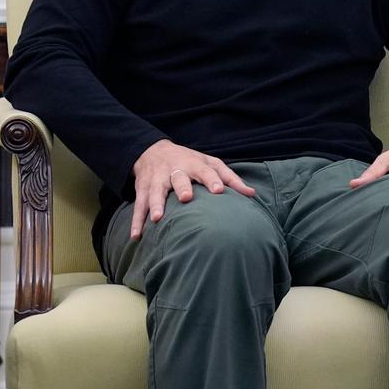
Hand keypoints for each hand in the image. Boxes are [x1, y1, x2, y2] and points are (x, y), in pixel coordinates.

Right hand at [130, 140, 255, 238]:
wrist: (153, 151)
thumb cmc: (189, 161)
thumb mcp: (210, 164)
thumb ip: (230, 178)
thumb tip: (252, 194)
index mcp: (193, 164)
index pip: (205, 170)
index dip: (212, 180)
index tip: (219, 191)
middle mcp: (174, 170)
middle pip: (178, 178)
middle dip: (182, 187)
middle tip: (186, 198)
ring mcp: (156, 180)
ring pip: (155, 192)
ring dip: (155, 204)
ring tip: (157, 218)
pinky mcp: (142, 190)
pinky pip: (139, 206)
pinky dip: (136, 221)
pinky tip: (136, 236)